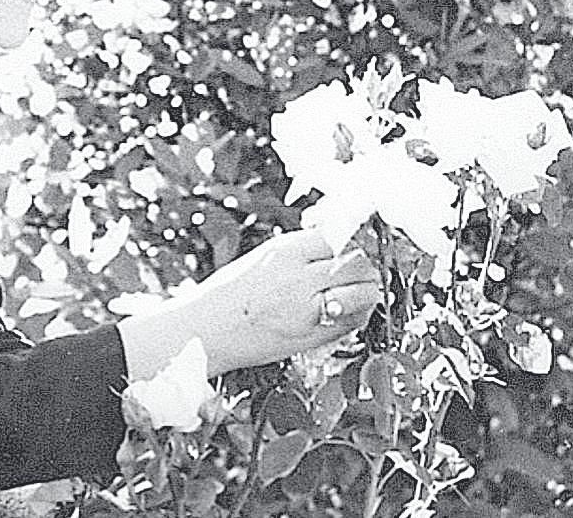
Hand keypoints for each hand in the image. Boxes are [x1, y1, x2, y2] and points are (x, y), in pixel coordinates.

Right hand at [117, 228, 380, 379]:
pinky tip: (348, 310)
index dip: (354, 240)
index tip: (359, 244)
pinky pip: (352, 321)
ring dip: (369, 289)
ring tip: (360, 290)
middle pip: (358, 262)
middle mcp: (299, 277)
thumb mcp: (263, 259)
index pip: (339, 236)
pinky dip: (358, 314)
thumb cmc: (227, 295)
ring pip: (364, 291)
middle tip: (366, 269)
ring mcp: (307, 308)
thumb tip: (338, 247)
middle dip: (367, 265)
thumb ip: (300, 253)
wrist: (203, 332)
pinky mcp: (311, 337)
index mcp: (284, 251)